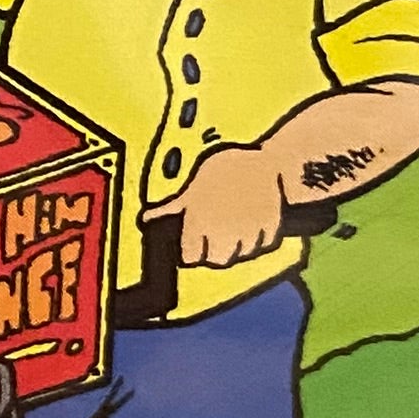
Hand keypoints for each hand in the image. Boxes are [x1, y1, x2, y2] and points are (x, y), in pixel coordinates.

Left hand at [155, 142, 291, 271]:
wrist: (262, 157)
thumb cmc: (224, 168)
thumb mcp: (193, 186)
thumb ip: (171, 207)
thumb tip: (146, 218)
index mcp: (199, 222)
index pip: (190, 257)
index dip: (191, 250)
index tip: (194, 242)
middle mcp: (223, 231)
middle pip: (218, 260)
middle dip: (216, 252)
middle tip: (216, 238)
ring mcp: (249, 231)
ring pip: (243, 254)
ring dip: (239, 246)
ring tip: (237, 227)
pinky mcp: (271, 227)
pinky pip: (265, 244)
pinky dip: (261, 237)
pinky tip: (255, 222)